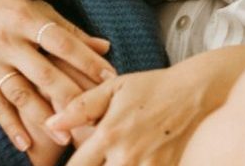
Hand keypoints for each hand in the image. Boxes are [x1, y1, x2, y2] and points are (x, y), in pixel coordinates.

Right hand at [0, 0, 115, 152]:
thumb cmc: (5, 0)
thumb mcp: (35, 5)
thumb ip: (69, 30)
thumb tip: (105, 47)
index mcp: (26, 16)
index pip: (61, 41)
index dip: (86, 59)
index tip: (110, 77)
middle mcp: (7, 39)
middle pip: (43, 72)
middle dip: (69, 97)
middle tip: (91, 118)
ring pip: (19, 93)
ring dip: (43, 118)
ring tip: (65, 138)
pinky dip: (10, 125)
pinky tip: (25, 143)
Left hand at [44, 65, 214, 164]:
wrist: (194, 93)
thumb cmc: (150, 87)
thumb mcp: (113, 88)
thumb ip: (80, 107)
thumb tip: (50, 123)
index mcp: (109, 135)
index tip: (65, 165)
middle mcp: (127, 158)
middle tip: (93, 158)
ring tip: (112, 157)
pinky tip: (133, 159)